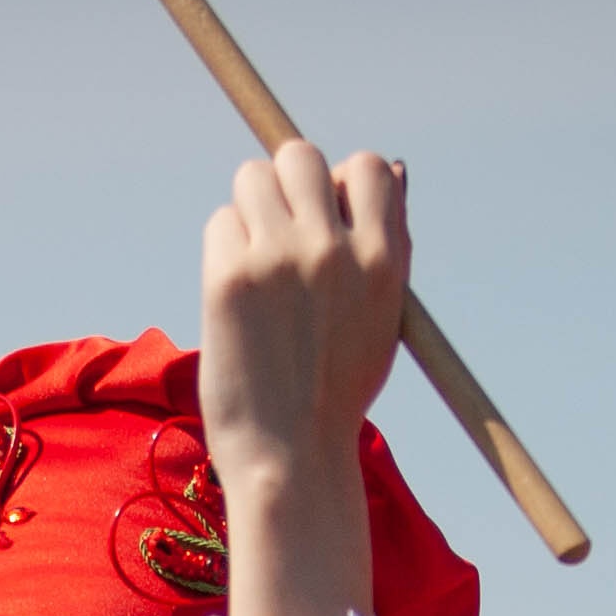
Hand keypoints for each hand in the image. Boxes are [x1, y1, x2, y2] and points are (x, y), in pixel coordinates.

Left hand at [198, 141, 400, 615]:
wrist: (292, 459)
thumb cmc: (336, 392)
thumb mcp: (382, 314)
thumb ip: (386, 243)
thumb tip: (394, 169)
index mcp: (384, 259)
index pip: (370, 166)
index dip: (341, 184)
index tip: (326, 220)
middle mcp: (335, 248)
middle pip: (300, 156)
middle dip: (286, 185)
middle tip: (278, 236)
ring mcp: (281, 258)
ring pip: (251, 179)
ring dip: (249, 212)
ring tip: (256, 271)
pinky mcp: (232, 275)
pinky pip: (221, 224)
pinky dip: (223, 252)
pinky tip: (235, 301)